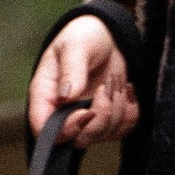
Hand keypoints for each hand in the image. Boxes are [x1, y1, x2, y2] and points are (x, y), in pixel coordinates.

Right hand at [29, 13, 139, 147]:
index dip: (68, 129)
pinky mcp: (105, 118)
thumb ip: (71, 70)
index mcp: (46, 95)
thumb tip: (66, 96)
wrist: (105, 34)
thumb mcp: (75, 45)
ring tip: (115, 82)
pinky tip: (126, 90)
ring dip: (118, 110)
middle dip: (101, 118)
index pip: (44, 130)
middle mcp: (62, 112)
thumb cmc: (83, 35)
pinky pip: (122, 130)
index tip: (88, 110)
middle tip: (107, 87)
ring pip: (103, 135)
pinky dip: (130, 112)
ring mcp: (85, 117)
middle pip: (78, 140)